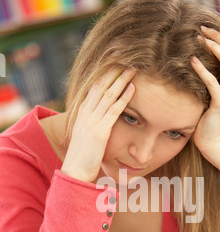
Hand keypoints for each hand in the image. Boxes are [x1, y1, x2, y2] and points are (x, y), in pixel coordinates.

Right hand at [61, 68, 135, 182]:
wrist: (75, 171)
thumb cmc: (83, 156)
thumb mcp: (86, 135)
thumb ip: (93, 124)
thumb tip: (103, 119)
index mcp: (82, 112)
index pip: (94, 87)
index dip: (105, 74)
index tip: (116, 64)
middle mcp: (85, 113)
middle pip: (101, 86)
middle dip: (114, 72)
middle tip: (127, 60)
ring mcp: (92, 121)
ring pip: (109, 95)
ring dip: (122, 80)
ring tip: (133, 69)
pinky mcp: (100, 131)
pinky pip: (114, 111)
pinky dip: (124, 98)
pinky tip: (132, 89)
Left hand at [191, 27, 219, 189]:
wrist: (212, 140)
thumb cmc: (203, 119)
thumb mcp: (203, 95)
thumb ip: (202, 81)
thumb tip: (186, 63)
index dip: (219, 38)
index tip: (203, 29)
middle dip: (218, 36)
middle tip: (201, 27)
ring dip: (215, 47)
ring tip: (201, 37)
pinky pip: (213, 81)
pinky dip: (202, 69)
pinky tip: (192, 60)